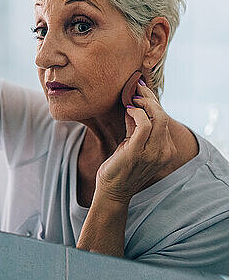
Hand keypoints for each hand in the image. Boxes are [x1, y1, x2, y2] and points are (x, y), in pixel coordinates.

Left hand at [95, 81, 176, 204]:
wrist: (113, 190)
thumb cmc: (121, 166)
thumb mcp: (133, 143)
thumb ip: (136, 126)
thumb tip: (133, 104)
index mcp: (166, 150)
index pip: (164, 119)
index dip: (153, 102)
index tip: (142, 90)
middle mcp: (164, 152)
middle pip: (163, 116)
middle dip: (150, 98)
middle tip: (137, 88)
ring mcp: (153, 153)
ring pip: (158, 117)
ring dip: (144, 103)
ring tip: (132, 99)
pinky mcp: (138, 152)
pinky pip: (144, 124)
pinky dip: (136, 113)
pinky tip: (128, 111)